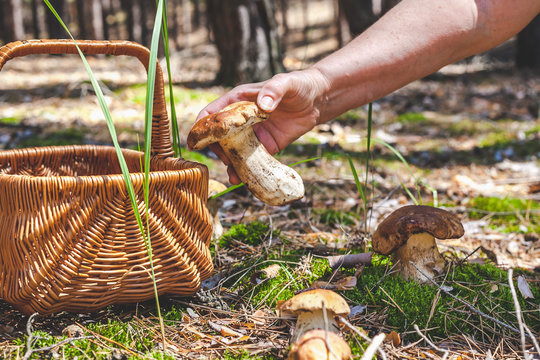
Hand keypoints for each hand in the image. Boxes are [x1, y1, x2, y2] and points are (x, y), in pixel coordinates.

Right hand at [195, 68, 328, 183]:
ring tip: (234, 175)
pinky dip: (246, 170)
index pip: (212, 114)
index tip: (196, 141)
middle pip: (219, 137)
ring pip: (234, 151)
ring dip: (230, 164)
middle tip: (225, 159)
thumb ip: (273, 91)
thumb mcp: (285, 84)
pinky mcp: (266, 146)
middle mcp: (241, 119)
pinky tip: (244, 180)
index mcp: (238, 101)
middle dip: (217, 150)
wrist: (317, 100)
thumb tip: (263, 105)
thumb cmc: (297, 85)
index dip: (201, 127)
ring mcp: (252, 134)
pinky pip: (252, 160)